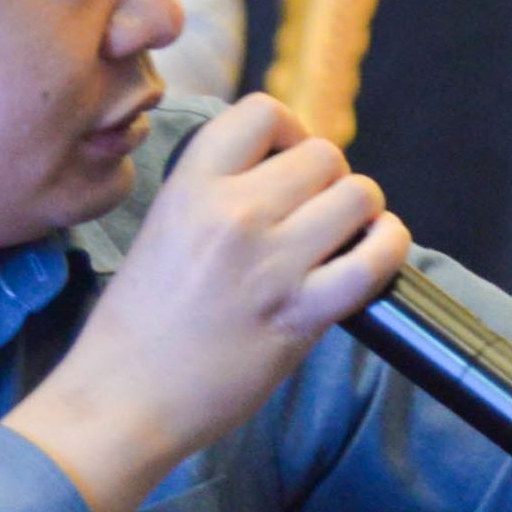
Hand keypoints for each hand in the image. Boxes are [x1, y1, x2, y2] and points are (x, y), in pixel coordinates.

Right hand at [12, 95, 407, 511]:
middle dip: (329, 179)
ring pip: (357, 194)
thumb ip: (217, 198)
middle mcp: (232, 214)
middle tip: (317, 213)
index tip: (286, 161)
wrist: (122, 400)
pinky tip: (376, 251)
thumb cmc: (136, 327)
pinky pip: (374, 260)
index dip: (287, 130)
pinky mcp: (300, 315)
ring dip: (361, 212)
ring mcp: (269, 263)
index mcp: (189, 187)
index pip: (261, 111)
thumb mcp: (163, 231)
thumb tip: (287, 179)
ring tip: (345, 235)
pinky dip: (388, 247)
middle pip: (322, 154)